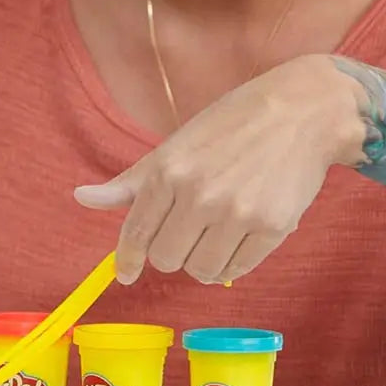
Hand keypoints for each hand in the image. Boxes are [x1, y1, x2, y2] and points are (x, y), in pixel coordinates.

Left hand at [74, 55, 363, 284]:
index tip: (126, 273)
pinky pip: (237, 269)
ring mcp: (237, 212)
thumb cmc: (231, 125)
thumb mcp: (173, 146)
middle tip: (187, 230)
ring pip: (200, 271)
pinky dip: (231, 261)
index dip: (127, 258)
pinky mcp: (273, 227)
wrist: (303, 111)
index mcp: (168, 170)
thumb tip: (81, 198)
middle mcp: (198, 194)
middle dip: (171, 251)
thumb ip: (130, 182)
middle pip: (166, 258)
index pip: (136, 232)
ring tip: (214, 232)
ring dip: (202, 260)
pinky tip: (237, 236)